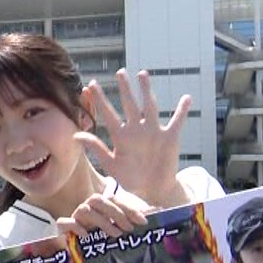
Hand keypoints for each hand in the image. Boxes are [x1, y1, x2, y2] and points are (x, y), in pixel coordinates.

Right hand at [57, 191, 151, 238]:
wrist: (82, 248)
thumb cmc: (107, 235)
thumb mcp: (124, 227)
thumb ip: (139, 218)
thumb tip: (159, 210)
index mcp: (102, 204)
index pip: (115, 200)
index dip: (129, 209)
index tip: (143, 221)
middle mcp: (88, 207)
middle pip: (98, 200)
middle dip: (116, 213)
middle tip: (129, 228)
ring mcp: (75, 216)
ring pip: (84, 210)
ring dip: (101, 221)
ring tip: (115, 234)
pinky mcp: (64, 228)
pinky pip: (65, 222)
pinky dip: (74, 227)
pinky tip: (86, 236)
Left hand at [75, 69, 191, 207]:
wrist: (152, 190)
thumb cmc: (130, 179)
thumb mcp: (111, 164)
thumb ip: (96, 148)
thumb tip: (75, 136)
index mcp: (121, 136)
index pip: (108, 113)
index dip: (99, 100)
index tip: (91, 85)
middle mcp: (136, 129)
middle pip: (129, 104)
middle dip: (125, 88)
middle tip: (120, 72)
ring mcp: (153, 131)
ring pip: (149, 106)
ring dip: (147, 91)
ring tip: (143, 74)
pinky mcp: (169, 137)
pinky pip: (177, 121)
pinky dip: (182, 111)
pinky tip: (186, 98)